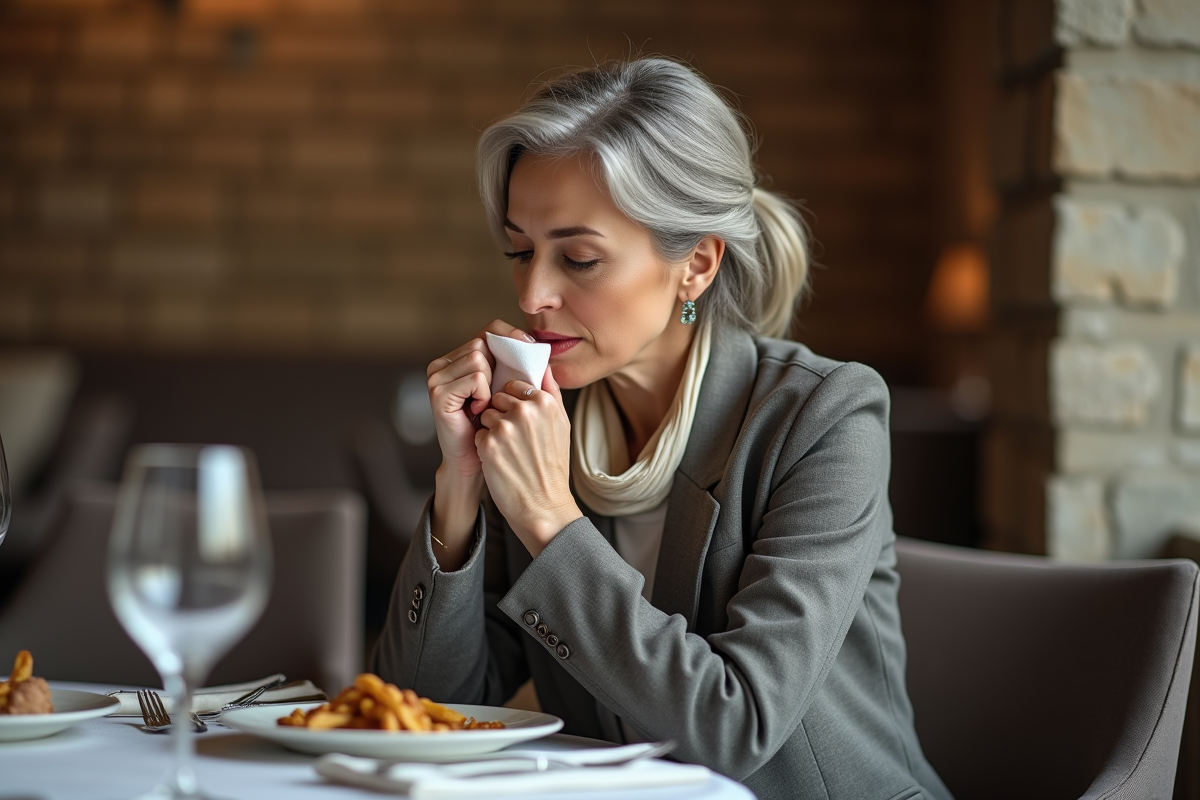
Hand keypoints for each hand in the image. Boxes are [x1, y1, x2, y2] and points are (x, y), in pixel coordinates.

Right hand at [426, 320, 535, 481]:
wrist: (475, 462)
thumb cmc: (495, 428)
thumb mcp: (509, 393)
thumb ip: (522, 370)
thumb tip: (544, 349)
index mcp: (459, 358)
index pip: (488, 330)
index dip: (511, 336)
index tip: (531, 348)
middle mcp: (443, 363)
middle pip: (482, 342)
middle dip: (499, 367)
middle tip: (496, 394)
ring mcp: (437, 376)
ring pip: (478, 357)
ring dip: (490, 384)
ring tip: (484, 405)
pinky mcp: (438, 392)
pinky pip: (475, 377)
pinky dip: (483, 394)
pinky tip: (477, 411)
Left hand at [475, 365, 582, 555]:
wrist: (543, 506)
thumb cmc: (552, 467)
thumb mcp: (562, 425)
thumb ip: (551, 391)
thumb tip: (543, 364)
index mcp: (545, 402)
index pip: (513, 385)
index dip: (512, 403)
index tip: (521, 423)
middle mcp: (526, 410)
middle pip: (496, 398)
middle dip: (500, 415)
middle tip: (515, 440)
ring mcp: (506, 427)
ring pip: (485, 414)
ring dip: (491, 430)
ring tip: (509, 451)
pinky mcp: (488, 444)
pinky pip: (478, 433)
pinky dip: (485, 446)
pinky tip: (500, 461)